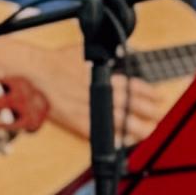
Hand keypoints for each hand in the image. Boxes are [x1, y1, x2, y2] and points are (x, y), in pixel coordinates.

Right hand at [0, 47, 170, 146]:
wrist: (36, 72)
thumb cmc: (58, 60)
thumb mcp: (88, 51)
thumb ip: (106, 56)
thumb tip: (121, 53)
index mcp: (107, 77)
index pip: (136, 87)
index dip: (151, 94)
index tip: (159, 98)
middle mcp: (103, 94)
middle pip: (134, 107)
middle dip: (150, 113)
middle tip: (159, 116)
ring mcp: (91, 110)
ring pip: (122, 123)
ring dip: (138, 129)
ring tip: (147, 131)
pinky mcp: (78, 123)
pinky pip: (100, 135)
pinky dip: (113, 139)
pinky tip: (123, 142)